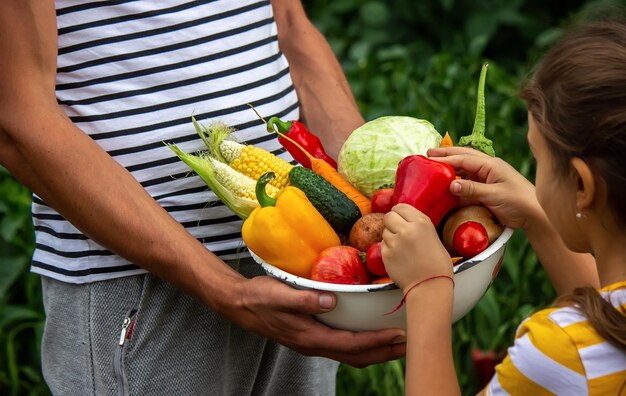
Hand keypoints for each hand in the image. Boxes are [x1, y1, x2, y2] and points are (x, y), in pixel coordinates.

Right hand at [225, 275, 405, 367]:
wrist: (241, 305)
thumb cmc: (259, 298)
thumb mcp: (278, 294)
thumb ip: (304, 299)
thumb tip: (331, 301)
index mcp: (310, 337)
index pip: (352, 344)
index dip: (377, 342)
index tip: (399, 336)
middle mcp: (315, 345)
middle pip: (357, 356)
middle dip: (385, 352)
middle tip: (410, 345)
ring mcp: (313, 343)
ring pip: (352, 354)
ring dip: (376, 351)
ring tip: (397, 343)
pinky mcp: (312, 336)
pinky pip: (344, 346)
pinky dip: (362, 344)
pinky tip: (369, 333)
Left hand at [381, 204, 452, 290]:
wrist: (429, 286)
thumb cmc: (437, 265)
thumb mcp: (433, 236)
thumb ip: (418, 226)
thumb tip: (405, 219)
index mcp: (421, 222)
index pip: (401, 206)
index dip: (399, 212)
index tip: (399, 217)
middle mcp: (406, 229)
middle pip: (388, 216)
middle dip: (391, 222)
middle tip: (397, 230)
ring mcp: (394, 242)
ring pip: (384, 231)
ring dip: (390, 236)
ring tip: (401, 247)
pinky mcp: (385, 254)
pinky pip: (382, 245)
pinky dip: (388, 249)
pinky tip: (398, 257)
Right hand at [427, 147, 540, 229]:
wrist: (536, 215)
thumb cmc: (519, 202)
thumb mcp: (494, 195)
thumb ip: (472, 190)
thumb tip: (451, 185)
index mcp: (491, 165)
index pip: (464, 158)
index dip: (445, 158)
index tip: (428, 159)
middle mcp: (489, 168)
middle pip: (464, 157)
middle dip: (446, 154)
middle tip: (428, 153)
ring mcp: (489, 177)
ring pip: (466, 168)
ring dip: (451, 166)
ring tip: (435, 165)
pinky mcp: (489, 189)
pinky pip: (469, 181)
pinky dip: (457, 181)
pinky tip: (448, 184)